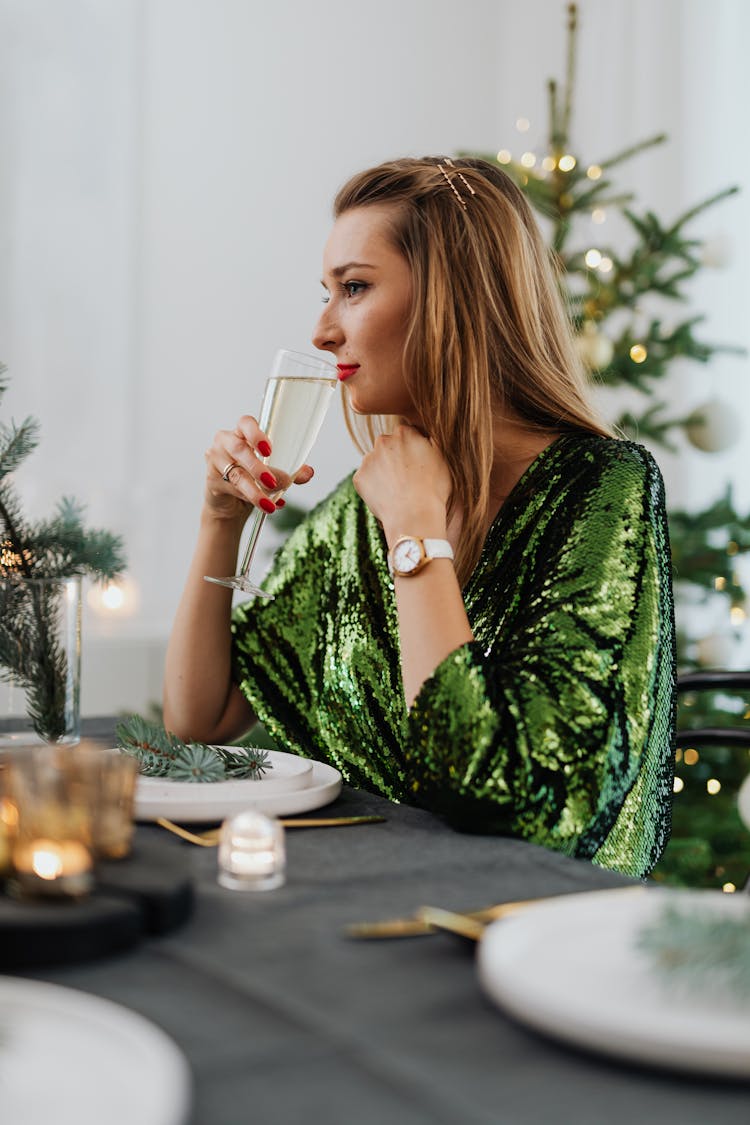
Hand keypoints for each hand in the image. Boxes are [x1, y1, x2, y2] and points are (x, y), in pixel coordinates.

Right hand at [204, 415, 313, 520]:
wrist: (230, 503)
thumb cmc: (252, 478)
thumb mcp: (272, 471)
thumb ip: (290, 470)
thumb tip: (308, 472)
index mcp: (242, 433)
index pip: (245, 423)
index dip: (256, 434)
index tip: (269, 449)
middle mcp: (226, 442)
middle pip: (239, 449)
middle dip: (257, 467)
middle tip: (273, 482)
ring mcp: (216, 460)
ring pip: (236, 474)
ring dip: (255, 490)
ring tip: (270, 503)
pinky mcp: (211, 480)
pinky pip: (232, 489)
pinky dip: (250, 499)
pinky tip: (265, 505)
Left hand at [353, 424, 451, 544]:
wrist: (414, 516)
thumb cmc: (434, 490)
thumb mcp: (443, 460)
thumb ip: (433, 442)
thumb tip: (429, 436)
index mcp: (405, 433)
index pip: (407, 434)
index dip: (412, 449)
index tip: (417, 463)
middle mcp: (383, 441)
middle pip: (388, 445)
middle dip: (395, 456)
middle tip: (406, 477)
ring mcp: (368, 459)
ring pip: (375, 462)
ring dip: (383, 470)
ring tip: (397, 489)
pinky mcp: (359, 477)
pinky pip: (366, 479)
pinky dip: (373, 486)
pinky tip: (387, 496)